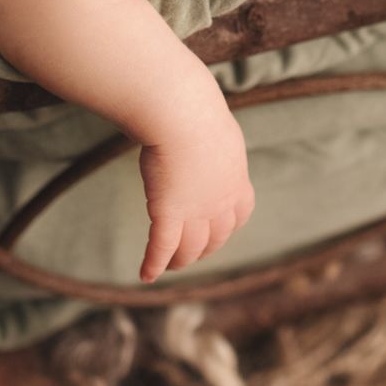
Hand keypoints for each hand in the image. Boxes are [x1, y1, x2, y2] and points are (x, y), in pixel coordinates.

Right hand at [137, 101, 255, 281]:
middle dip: (204, 248)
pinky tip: (146, 275)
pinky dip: (154, 264)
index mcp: (236, 179)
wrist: (184, 114)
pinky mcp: (169, 214)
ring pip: (189, 248)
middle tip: (191, 253)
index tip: (218, 231)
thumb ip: (212, 140)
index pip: (239, 215)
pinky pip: (161, 247)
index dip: (228, 227)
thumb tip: (201, 129)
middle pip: (216, 237)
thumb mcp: (216, 127)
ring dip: (180, 260)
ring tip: (170, 266)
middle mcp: (221, 202)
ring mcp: (196, 211)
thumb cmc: (197, 109)